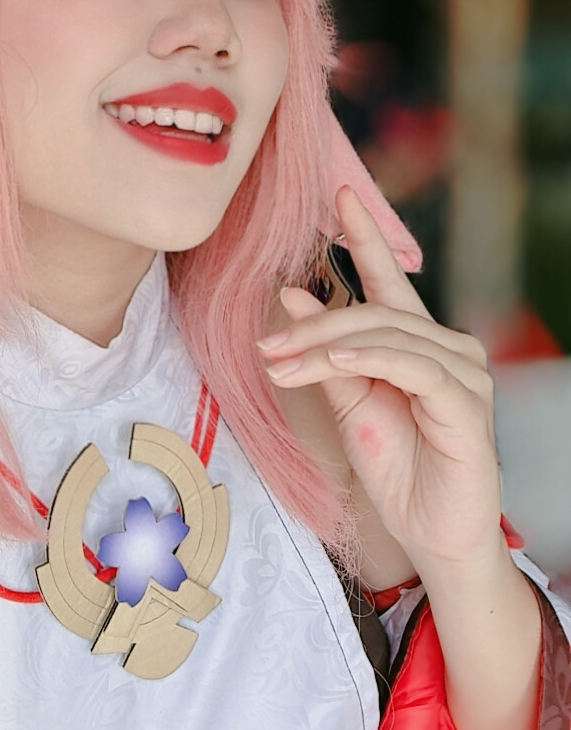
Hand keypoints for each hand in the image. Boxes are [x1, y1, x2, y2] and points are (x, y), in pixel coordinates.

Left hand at [258, 185, 502, 573]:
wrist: (432, 534)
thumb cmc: (397, 470)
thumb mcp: (349, 406)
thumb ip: (325, 354)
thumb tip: (293, 297)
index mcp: (417, 343)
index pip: (389, 279)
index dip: (366, 236)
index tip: (337, 195)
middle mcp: (448, 348)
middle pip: (372, 313)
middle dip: (311, 326)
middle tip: (263, 345)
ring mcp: (464, 374)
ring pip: (386, 336)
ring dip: (326, 346)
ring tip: (280, 362)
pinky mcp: (467, 405)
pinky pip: (413, 367)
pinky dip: (370, 359)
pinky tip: (337, 362)